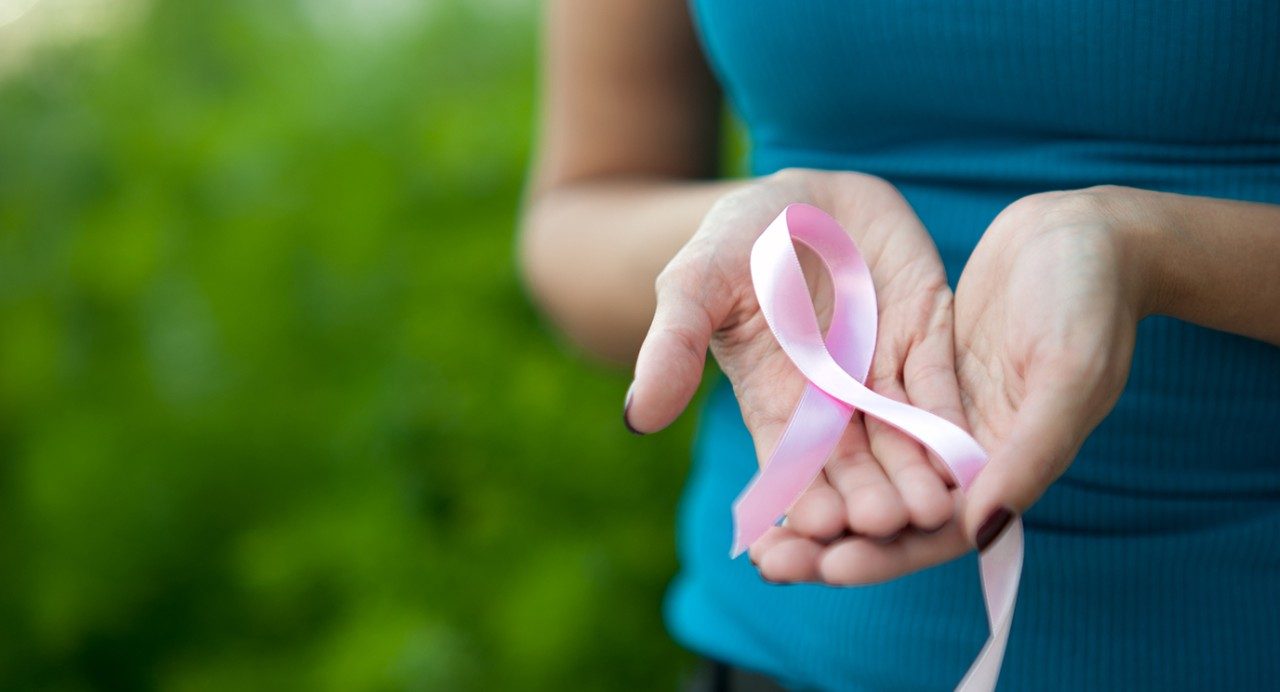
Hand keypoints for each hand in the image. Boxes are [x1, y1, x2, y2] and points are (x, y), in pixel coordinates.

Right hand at [626, 169, 966, 579]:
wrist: (800, 195)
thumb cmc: (735, 240)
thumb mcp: (694, 285)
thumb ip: (672, 347)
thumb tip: (635, 418)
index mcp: (774, 403)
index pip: (789, 468)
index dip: (800, 500)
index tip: (810, 528)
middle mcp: (833, 404)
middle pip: (855, 466)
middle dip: (868, 499)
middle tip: (884, 524)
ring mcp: (884, 375)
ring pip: (905, 440)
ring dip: (918, 476)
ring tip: (932, 509)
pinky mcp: (927, 341)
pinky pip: (942, 388)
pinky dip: (953, 423)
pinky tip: (970, 454)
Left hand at [747, 186, 1158, 584]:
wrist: (1080, 234)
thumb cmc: (1091, 301)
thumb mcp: (1068, 372)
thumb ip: (1030, 453)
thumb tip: (978, 530)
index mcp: (1008, 465)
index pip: (936, 531)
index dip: (884, 555)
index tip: (827, 567)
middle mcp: (964, 452)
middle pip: (888, 512)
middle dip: (830, 541)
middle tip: (766, 562)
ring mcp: (933, 412)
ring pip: (865, 469)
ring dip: (817, 497)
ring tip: (756, 530)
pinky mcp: (910, 372)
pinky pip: (857, 415)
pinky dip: (820, 437)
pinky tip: (775, 453)